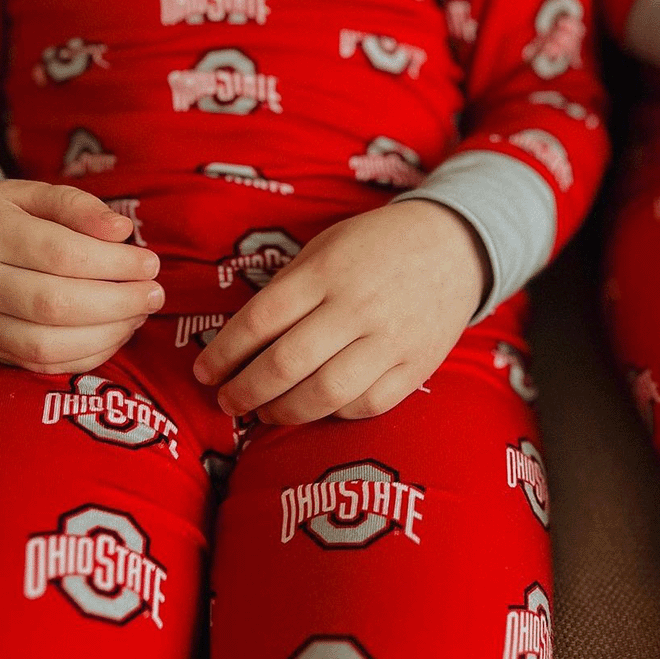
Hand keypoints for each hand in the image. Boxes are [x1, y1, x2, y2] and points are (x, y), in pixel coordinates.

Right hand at [0, 180, 162, 371]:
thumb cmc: (4, 217)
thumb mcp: (33, 195)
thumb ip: (78, 206)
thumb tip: (122, 230)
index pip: (61, 254)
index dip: (115, 263)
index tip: (150, 264)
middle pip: (56, 304)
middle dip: (118, 303)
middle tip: (155, 294)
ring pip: (47, 344)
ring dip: (108, 334)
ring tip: (139, 314)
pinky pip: (42, 363)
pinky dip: (88, 355)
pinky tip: (116, 333)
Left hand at [193, 200, 489, 423]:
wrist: (454, 246)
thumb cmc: (377, 245)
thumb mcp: (326, 247)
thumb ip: (287, 288)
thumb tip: (239, 341)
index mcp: (326, 272)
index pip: (259, 321)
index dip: (224, 353)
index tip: (205, 372)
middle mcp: (357, 307)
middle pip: (285, 364)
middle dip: (244, 391)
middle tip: (227, 401)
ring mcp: (391, 340)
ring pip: (324, 394)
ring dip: (283, 411)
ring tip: (264, 411)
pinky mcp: (416, 366)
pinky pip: (366, 405)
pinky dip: (333, 413)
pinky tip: (317, 405)